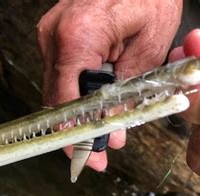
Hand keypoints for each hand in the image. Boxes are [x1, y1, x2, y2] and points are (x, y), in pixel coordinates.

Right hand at [37, 0, 182, 170]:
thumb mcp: (149, 46)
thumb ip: (126, 90)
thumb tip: (111, 127)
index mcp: (78, 36)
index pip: (66, 100)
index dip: (76, 133)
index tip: (89, 155)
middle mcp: (54, 35)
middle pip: (57, 100)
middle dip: (77, 130)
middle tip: (98, 154)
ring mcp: (50, 35)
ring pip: (57, 91)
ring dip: (77, 115)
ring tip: (103, 133)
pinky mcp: (54, 37)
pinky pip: (61, 76)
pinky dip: (76, 95)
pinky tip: (94, 108)